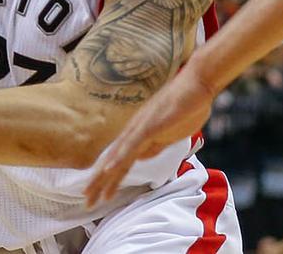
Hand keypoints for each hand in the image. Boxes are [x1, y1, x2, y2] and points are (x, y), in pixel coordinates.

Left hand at [84, 67, 215, 206]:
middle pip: (112, 160)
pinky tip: (109, 171)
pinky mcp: (149, 125)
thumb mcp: (170, 133)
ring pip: (117, 156)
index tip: (96, 192)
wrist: (197, 83)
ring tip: (92, 193)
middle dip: (99, 182)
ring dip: (104, 177)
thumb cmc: (186, 105)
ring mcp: (140, 127)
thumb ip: (155, 146)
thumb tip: (141, 159)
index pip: (118, 160)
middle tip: (86, 200)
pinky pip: (132, 146)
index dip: (106, 177)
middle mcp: (134, 130)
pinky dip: (120, 159)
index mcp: (139, 133)